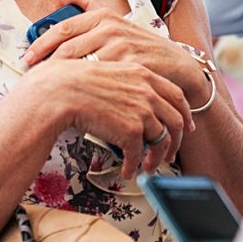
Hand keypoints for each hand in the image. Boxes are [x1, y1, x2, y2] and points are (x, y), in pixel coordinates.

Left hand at [24, 0, 209, 106]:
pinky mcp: (130, 64)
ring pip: (81, 65)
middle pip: (67, 48)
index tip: (27, 59)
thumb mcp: (114, 20)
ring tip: (47, 90)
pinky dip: (84, 89)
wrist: (176, 65)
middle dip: (46, 65)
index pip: (62, 28)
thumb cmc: (139, 44)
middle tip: (31, 78)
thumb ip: (86, 6)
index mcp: (102, 15)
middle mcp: (110, 27)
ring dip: (62, 79)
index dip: (41, 45)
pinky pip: (100, 78)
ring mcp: (121, 46)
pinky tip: (74, 98)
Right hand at [24, 55, 193, 177]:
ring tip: (148, 167)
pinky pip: (139, 154)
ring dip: (157, 158)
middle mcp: (147, 91)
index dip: (183, 113)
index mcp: (142, 74)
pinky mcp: (131, 130)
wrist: (58, 90)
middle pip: (175, 120)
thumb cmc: (72, 81)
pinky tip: (126, 170)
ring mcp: (141, 110)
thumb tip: (132, 102)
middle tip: (170, 153)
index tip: (184, 124)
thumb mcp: (107, 72)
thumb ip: (126, 84)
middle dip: (176, 141)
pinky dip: (135, 166)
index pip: (175, 95)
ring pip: (162, 140)